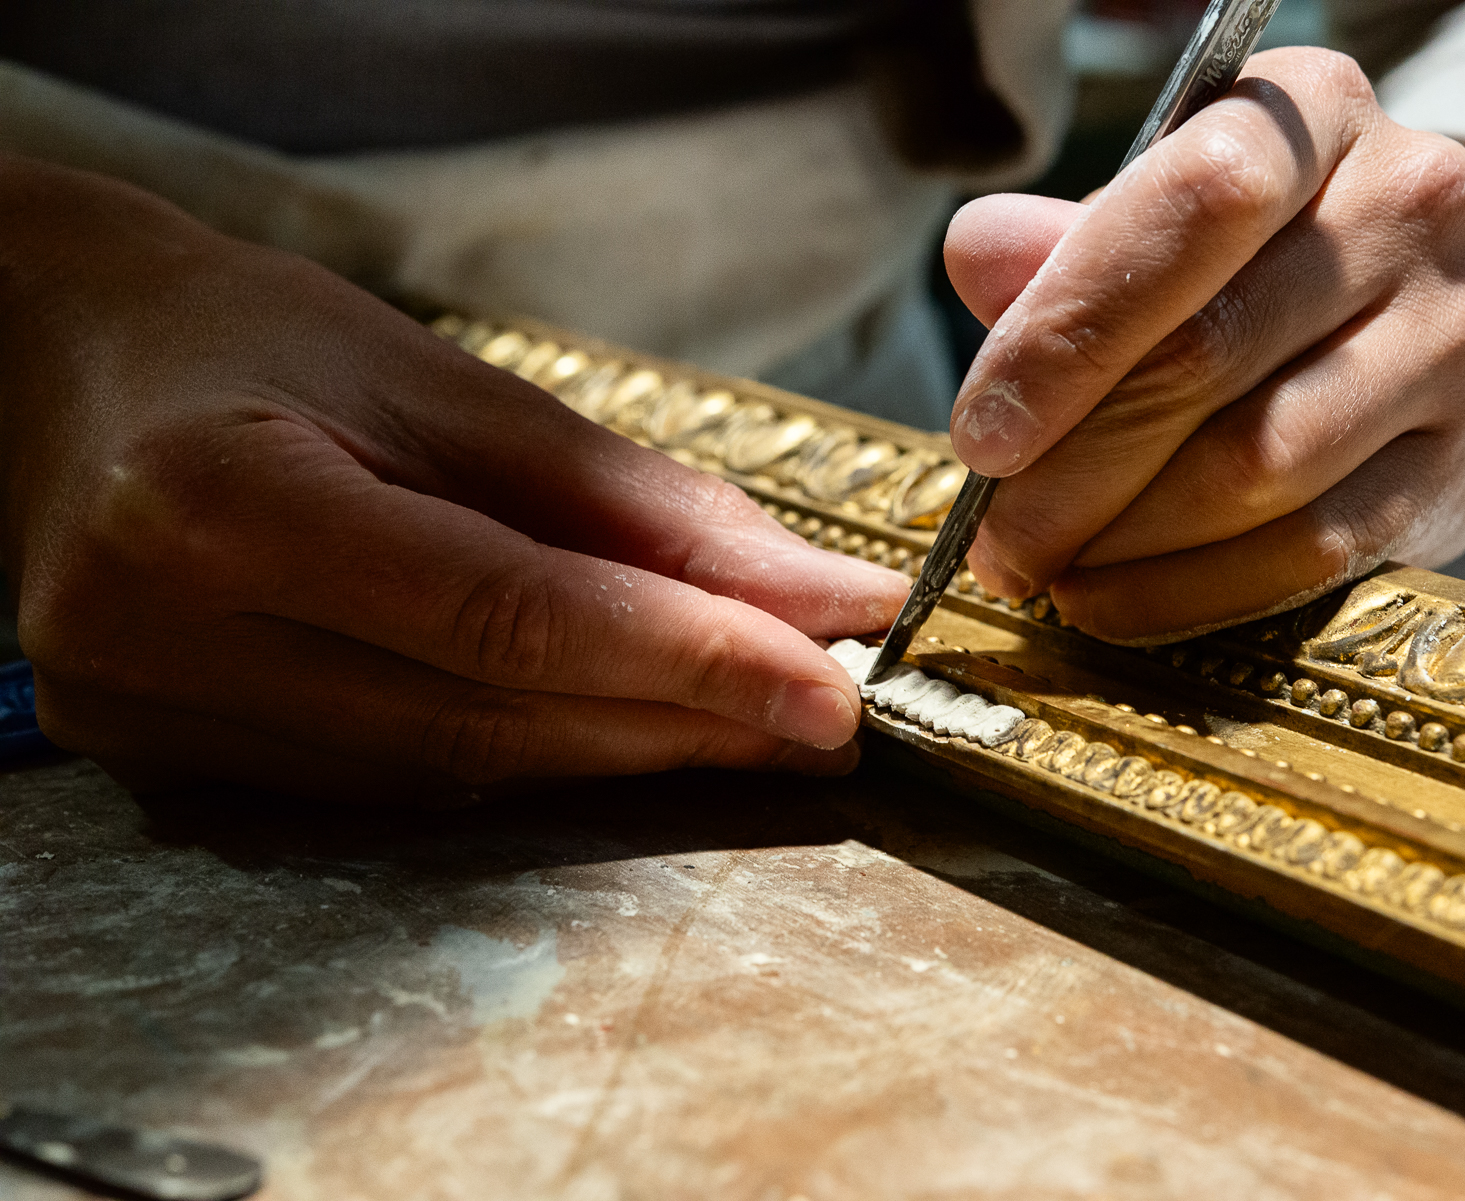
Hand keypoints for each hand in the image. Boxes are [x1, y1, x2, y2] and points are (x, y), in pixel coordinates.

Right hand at [0, 156, 908, 802]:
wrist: (57, 358)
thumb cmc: (247, 338)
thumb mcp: (437, 381)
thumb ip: (621, 499)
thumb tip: (798, 594)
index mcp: (216, 504)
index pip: (505, 618)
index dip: (686, 661)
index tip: (828, 683)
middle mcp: (159, 635)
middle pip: (483, 722)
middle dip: (676, 724)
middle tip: (814, 715)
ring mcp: (147, 717)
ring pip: (445, 775)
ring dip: (614, 755)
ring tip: (740, 727)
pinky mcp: (163, 759)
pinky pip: (388, 785)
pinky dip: (517, 760)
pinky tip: (609, 733)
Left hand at [943, 47, 1464, 642]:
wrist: (1411, 334)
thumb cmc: (1244, 272)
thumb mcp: (1151, 224)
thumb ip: (1062, 245)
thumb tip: (978, 255)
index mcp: (1320, 113)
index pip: (1197, 200)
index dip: (1075, 325)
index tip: (982, 433)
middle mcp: (1410, 205)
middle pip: (1212, 352)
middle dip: (1073, 467)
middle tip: (994, 539)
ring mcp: (1452, 337)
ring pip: (1259, 463)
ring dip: (1124, 538)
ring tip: (1045, 566)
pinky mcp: (1460, 462)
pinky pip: (1310, 548)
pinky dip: (1190, 591)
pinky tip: (1112, 602)